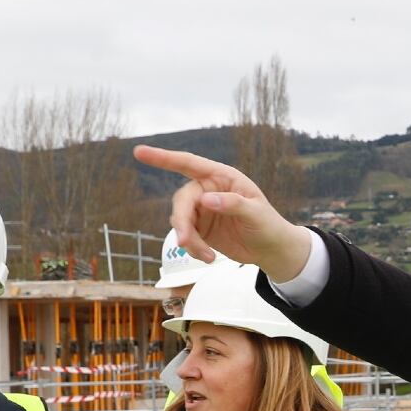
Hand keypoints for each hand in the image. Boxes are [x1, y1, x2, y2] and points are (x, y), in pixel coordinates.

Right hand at [133, 145, 312, 281]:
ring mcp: (202, 209)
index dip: (163, 158)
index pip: (189, 164)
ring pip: (181, 220)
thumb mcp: (256, 213)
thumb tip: (205, 199)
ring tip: (207, 256)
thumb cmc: (268, 225)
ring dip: (189, 239)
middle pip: (182, 200)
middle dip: (181, 221)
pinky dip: (194, 248)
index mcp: (222, 177)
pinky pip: (187, 236)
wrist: (271, 249)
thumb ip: (232, 204)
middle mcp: (208, 189)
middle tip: (185, 242)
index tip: (139, 152)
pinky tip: (209, 257)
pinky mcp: (200, 228)